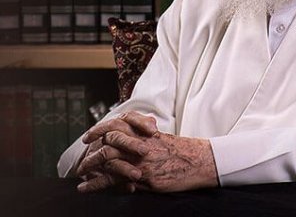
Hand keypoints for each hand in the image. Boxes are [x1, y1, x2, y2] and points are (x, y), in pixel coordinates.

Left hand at [77, 112, 218, 192]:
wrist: (200, 161)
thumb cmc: (184, 151)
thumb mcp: (164, 139)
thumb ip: (148, 137)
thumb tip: (137, 137)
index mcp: (145, 132)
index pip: (118, 123)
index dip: (100, 128)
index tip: (89, 135)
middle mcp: (141, 143)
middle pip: (109, 138)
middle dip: (92, 148)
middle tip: (82, 157)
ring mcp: (141, 161)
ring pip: (108, 158)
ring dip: (90, 166)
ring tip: (80, 173)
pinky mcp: (144, 178)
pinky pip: (115, 180)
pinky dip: (97, 184)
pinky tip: (86, 188)